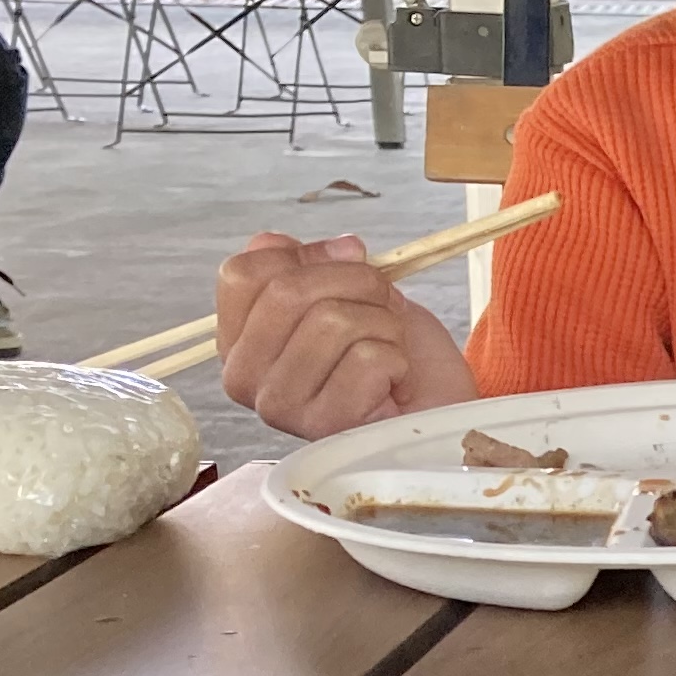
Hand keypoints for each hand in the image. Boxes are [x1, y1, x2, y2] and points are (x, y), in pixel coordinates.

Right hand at [213, 232, 478, 437]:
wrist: (437, 408)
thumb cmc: (391, 355)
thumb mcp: (351, 293)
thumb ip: (316, 266)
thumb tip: (340, 248)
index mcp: (238, 341)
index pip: (242, 273)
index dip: (307, 256)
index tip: (350, 261)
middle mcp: (244, 377)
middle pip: (287, 291)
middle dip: (358, 282)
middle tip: (385, 306)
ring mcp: (279, 406)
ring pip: (332, 320)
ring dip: (383, 324)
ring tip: (390, 349)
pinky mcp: (324, 426)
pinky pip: (368, 357)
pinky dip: (397, 359)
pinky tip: (395, 383)